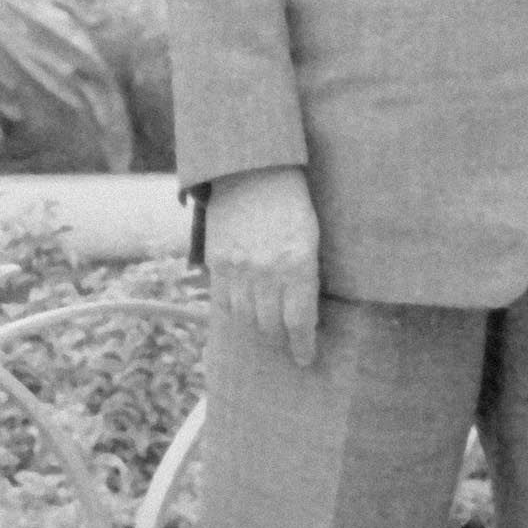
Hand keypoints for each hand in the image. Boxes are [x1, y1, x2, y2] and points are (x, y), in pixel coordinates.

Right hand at [205, 165, 320, 365]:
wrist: (253, 169)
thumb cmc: (291, 202)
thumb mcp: (311, 236)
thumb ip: (307, 275)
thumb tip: (305, 313)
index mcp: (298, 264)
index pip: (299, 322)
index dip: (303, 346)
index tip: (306, 358)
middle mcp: (267, 272)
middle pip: (271, 327)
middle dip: (281, 340)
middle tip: (287, 342)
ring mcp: (239, 268)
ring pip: (246, 319)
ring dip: (257, 328)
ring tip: (266, 328)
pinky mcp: (217, 262)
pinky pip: (224, 302)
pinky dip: (235, 312)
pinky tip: (244, 310)